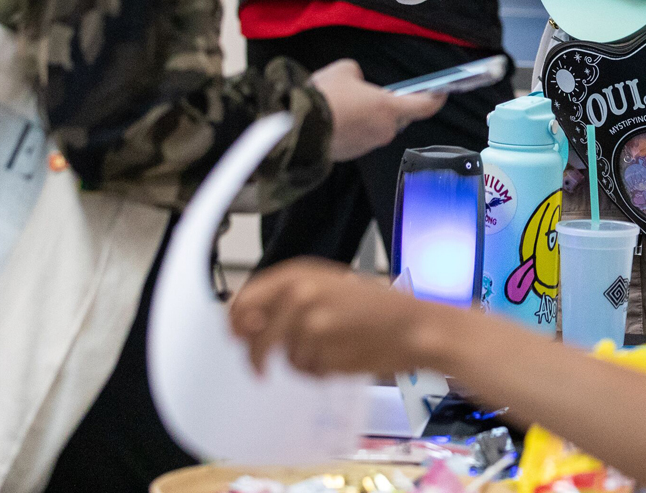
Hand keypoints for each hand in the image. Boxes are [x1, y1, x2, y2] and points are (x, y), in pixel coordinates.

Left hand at [231, 258, 442, 376]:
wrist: (413, 325)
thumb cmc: (376, 307)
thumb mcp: (328, 288)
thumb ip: (285, 300)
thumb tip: (242, 322)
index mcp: (298, 273)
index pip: (243, 299)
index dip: (233, 323)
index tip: (236, 338)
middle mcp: (298, 294)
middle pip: (252, 335)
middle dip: (256, 354)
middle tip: (263, 366)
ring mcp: (309, 323)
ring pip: (282, 357)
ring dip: (300, 361)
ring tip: (329, 350)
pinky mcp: (321, 350)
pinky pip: (304, 371)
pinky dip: (317, 372)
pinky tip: (341, 357)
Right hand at [309, 59, 444, 161]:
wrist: (296, 127)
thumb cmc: (324, 97)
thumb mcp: (343, 70)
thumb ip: (358, 75)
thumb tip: (357, 82)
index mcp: (389, 108)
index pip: (425, 106)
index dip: (435, 98)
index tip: (441, 92)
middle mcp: (384, 130)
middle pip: (396, 116)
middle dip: (386, 105)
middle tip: (367, 94)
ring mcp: (367, 145)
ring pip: (375, 127)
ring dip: (366, 118)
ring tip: (343, 104)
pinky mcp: (350, 155)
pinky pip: (358, 138)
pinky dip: (352, 128)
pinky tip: (334, 118)